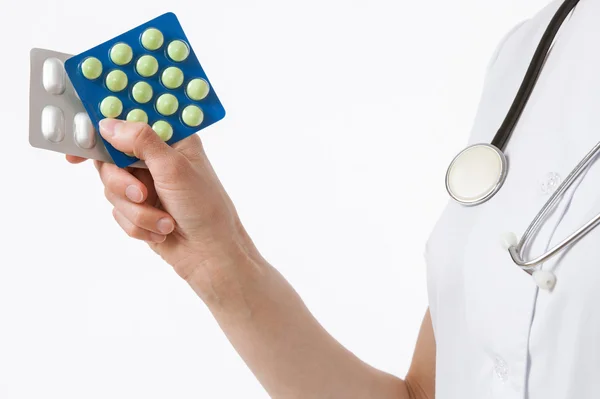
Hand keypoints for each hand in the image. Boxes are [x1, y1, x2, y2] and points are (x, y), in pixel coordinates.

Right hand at [67, 119, 259, 286]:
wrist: (210, 254)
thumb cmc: (205, 207)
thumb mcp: (174, 168)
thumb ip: (141, 142)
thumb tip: (108, 124)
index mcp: (171, 140)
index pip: (130, 122)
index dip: (103, 129)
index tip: (81, 144)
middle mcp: (156, 159)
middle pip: (110, 158)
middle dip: (122, 183)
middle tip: (140, 195)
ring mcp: (146, 184)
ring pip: (111, 188)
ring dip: (136, 210)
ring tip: (164, 220)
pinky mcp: (139, 209)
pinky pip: (117, 212)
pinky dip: (137, 224)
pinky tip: (161, 230)